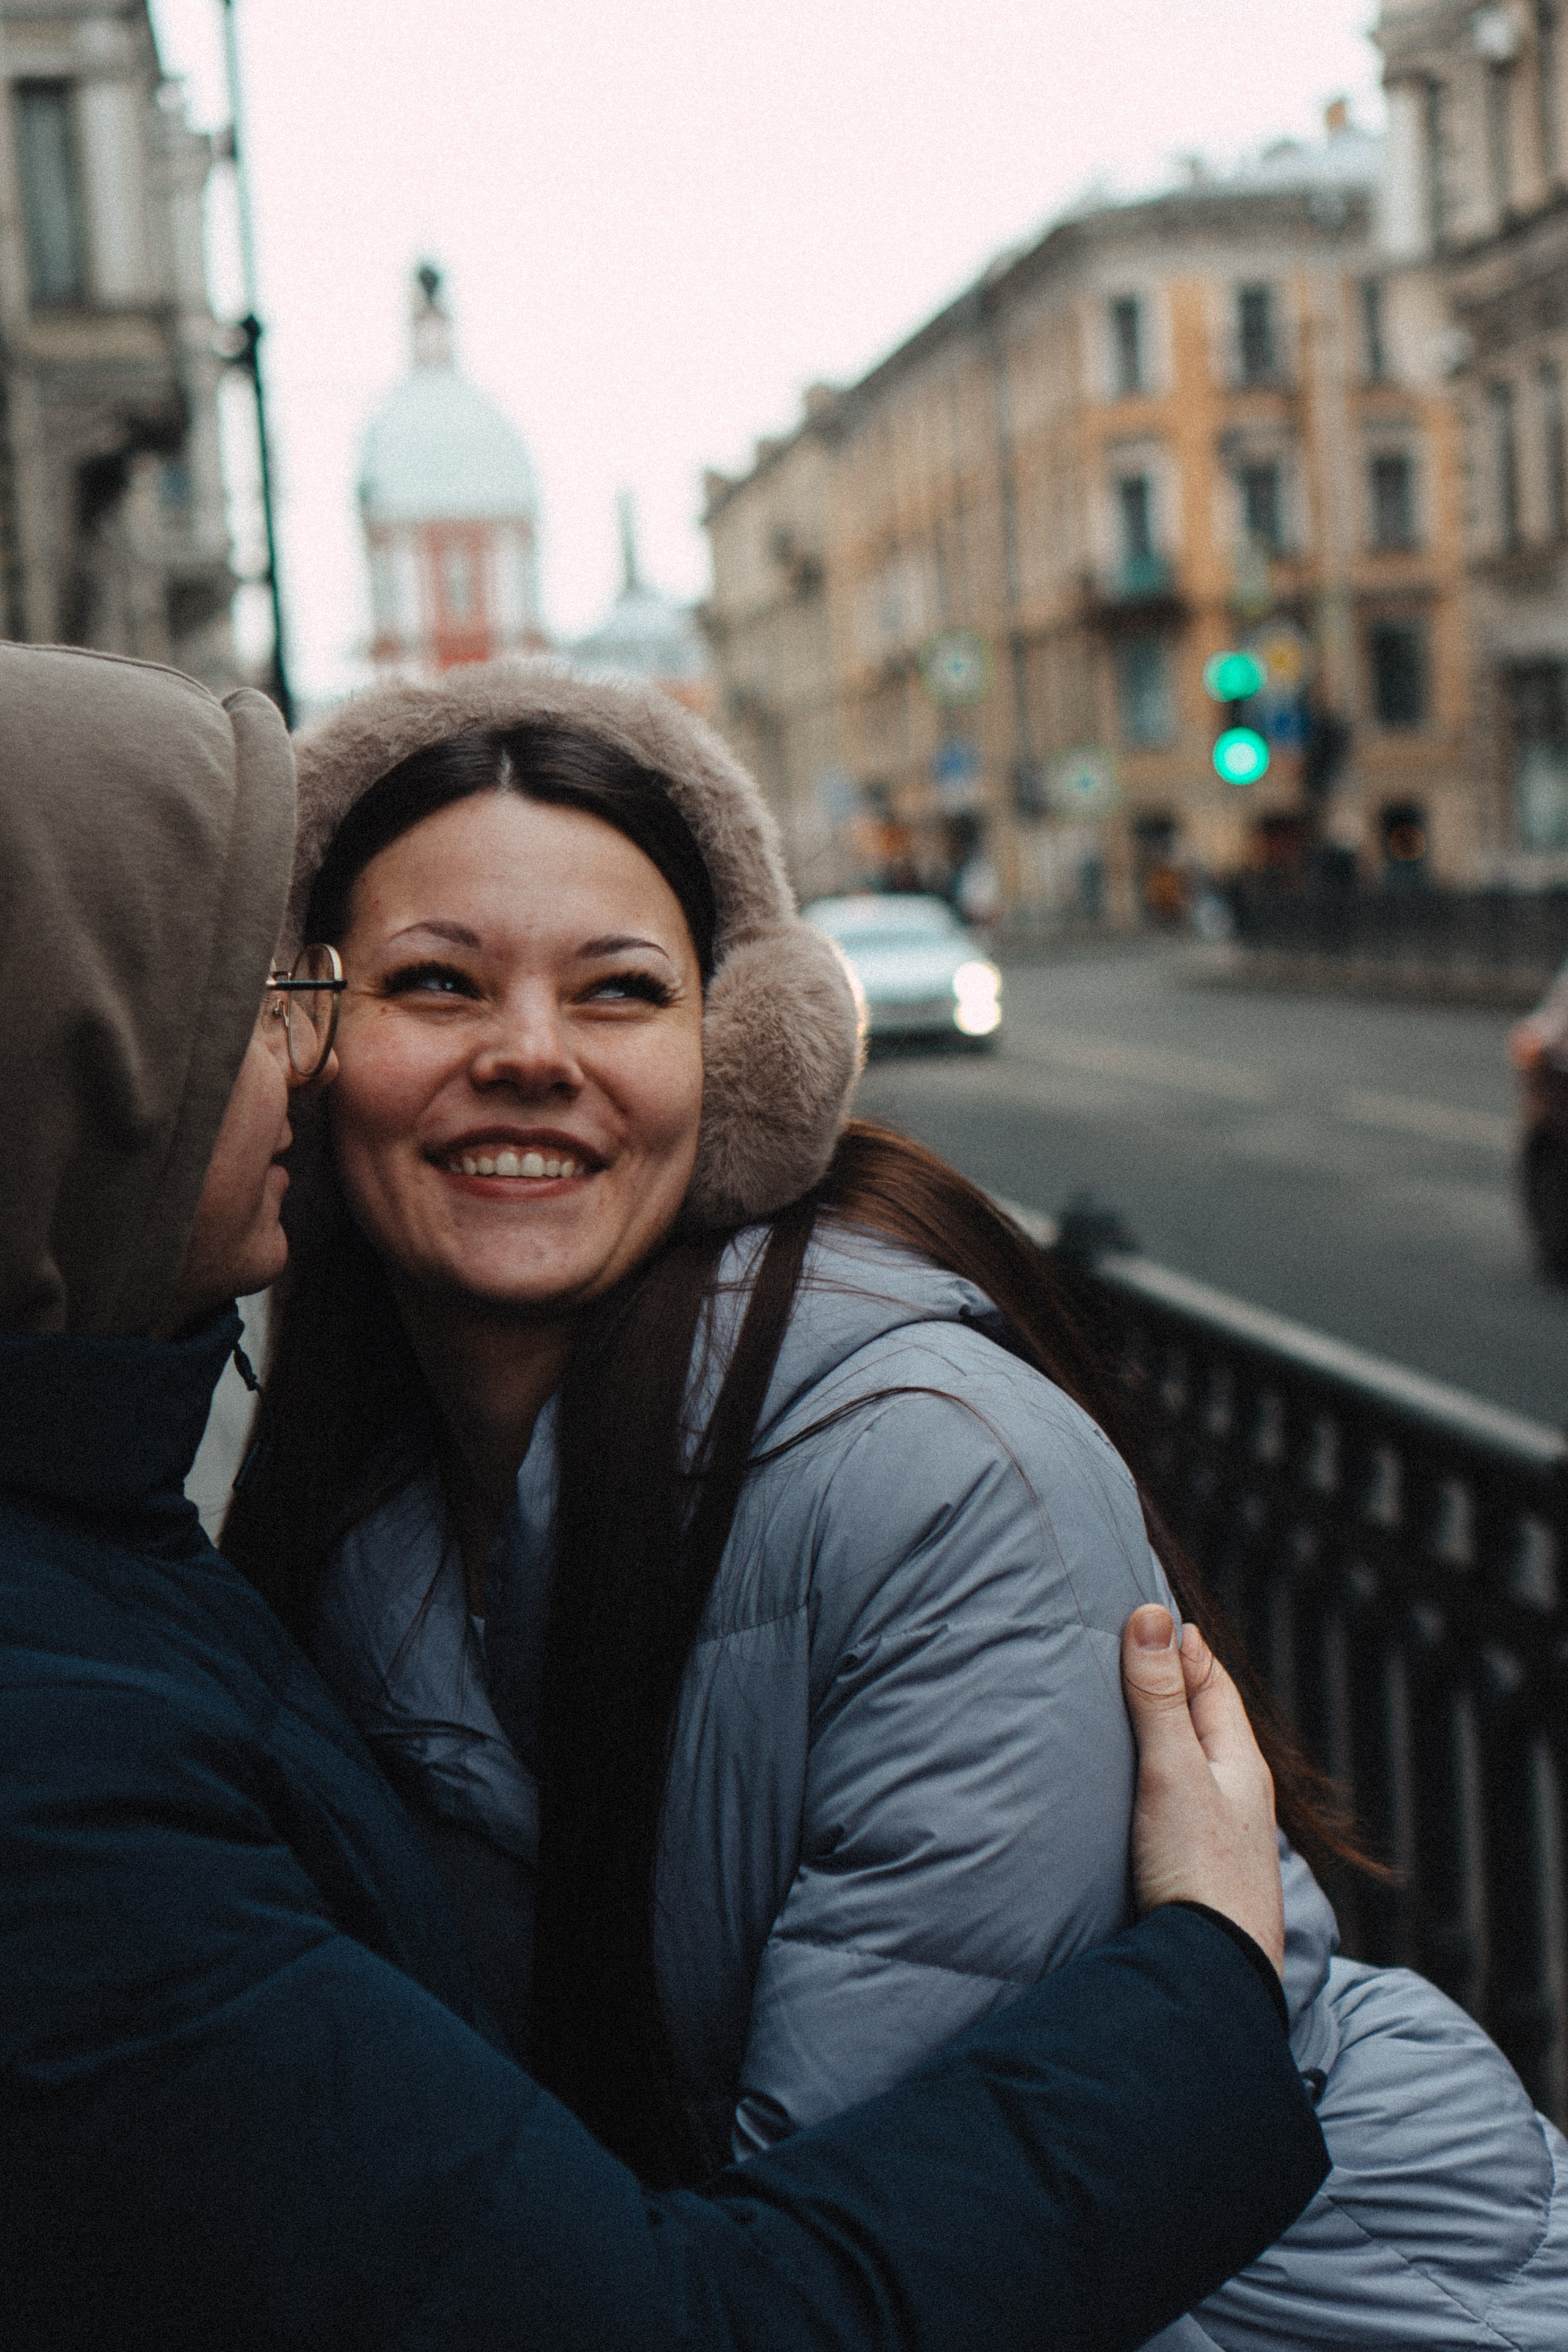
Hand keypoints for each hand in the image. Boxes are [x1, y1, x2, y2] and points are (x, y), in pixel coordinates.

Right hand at [1121, 1605, 1284, 1978]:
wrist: (1214, 1975)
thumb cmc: (1199, 1870)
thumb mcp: (1173, 1771)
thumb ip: (1158, 1697)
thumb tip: (1153, 1614)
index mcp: (1241, 1762)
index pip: (1212, 1682)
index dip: (1183, 1646)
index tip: (1150, 1614)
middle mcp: (1238, 1795)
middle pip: (1206, 1723)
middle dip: (1174, 1686)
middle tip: (1134, 1652)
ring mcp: (1222, 1837)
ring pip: (1195, 1768)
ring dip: (1166, 1737)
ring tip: (1129, 1718)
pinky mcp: (1200, 1871)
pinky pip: (1181, 1806)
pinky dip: (1158, 1783)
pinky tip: (1136, 1797)